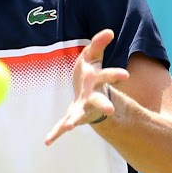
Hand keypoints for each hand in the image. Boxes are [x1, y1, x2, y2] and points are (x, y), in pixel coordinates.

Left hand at [44, 29, 129, 145]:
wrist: (88, 95)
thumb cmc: (90, 75)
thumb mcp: (92, 57)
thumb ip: (98, 45)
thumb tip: (109, 31)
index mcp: (98, 82)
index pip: (107, 77)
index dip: (114, 75)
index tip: (124, 75)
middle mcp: (92, 98)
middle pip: (100, 101)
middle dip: (104, 104)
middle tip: (111, 109)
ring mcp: (83, 109)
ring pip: (80, 116)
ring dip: (74, 120)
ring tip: (69, 126)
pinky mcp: (72, 116)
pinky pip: (62, 125)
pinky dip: (55, 133)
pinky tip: (47, 141)